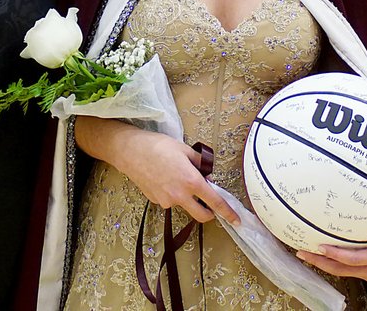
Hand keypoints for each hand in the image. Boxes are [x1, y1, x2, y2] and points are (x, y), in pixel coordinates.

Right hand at [118, 131, 239, 225]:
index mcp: (191, 181)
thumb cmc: (158, 146)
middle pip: (201, 215)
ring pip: (183, 205)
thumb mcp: (184, 149)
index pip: (215, 202)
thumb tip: (206, 173)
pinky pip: (169, 200)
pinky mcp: (156, 201)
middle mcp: (180, 195)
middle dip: (209, 213)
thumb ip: (199, 163)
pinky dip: (171, 193)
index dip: (227, 212)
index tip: (236, 219)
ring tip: (174, 176)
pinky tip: (162, 178)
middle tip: (209, 205)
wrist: (131, 151)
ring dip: (185, 197)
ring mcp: (167, 200)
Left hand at [296, 207, 366, 281]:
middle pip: (341, 268)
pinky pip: (344, 267)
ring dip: (321, 262)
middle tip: (300, 251)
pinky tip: (316, 250)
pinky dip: (329, 261)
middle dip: (320, 261)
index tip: (320, 246)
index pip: (354, 259)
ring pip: (340, 270)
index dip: (336, 255)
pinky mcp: (366, 269)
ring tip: (301, 251)